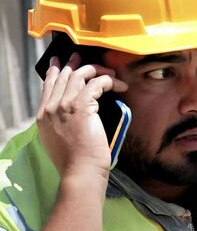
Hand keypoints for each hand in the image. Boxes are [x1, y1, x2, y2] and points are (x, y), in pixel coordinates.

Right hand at [36, 53, 127, 181]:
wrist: (80, 171)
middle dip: (75, 65)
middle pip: (63, 77)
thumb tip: (75, 115)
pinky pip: (96, 83)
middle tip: (82, 58)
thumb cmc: (75, 162)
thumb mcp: (60, 140)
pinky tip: (119, 86)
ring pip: (79, 75)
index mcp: (43, 116)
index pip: (48, 86)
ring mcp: (64, 105)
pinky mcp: (81, 106)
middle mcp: (50, 108)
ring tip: (109, 73)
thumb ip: (62, 124)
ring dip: (97, 71)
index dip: (55, 72)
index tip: (59, 63)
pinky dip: (110, 81)